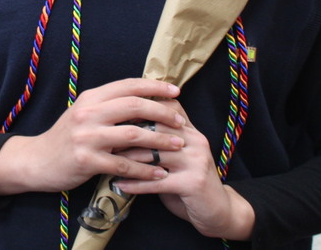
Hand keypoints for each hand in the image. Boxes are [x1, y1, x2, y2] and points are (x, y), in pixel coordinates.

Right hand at [0, 78, 184, 195]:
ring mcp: (86, 137)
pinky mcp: (86, 160)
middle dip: (162, 112)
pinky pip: (124, 164)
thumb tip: (144, 99)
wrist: (37, 160)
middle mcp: (88, 113)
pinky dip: (145, 169)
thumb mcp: (84, 113)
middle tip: (181, 120)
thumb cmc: (66, 137)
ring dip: (160, 140)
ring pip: (133, 134)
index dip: (154, 87)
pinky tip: (159, 173)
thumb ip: (108, 105)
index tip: (175, 92)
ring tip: (178, 145)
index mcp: (90, 97)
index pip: (127, 85)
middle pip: (133, 106)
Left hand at [108, 101, 254, 239]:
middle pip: (156, 128)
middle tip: (104, 136)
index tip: (114, 113)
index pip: (165, 108)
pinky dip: (136, 183)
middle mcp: (195, 140)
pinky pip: (157, 181)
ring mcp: (196, 161)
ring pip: (154, 153)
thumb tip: (122, 126)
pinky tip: (119, 184)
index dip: (140, 108)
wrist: (217, 211)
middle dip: (128, 132)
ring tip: (106, 160)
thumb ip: (158, 141)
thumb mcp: (176, 156)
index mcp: (190, 130)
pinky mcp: (193, 183)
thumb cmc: (187, 181)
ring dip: (127, 158)